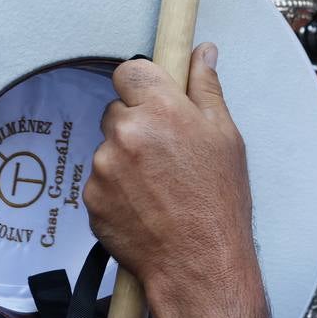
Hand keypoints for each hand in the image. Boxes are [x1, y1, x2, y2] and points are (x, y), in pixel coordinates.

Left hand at [84, 43, 256, 304]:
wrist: (198, 263)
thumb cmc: (217, 204)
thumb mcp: (226, 138)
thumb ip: (206, 89)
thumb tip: (201, 54)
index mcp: (161, 110)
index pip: (129, 70)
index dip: (141, 85)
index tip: (153, 100)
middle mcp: (126, 133)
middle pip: (117, 111)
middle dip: (136, 126)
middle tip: (166, 155)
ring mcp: (104, 166)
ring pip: (108, 148)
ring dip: (126, 161)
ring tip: (159, 188)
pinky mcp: (90, 197)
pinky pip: (99, 181)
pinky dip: (116, 190)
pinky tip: (144, 206)